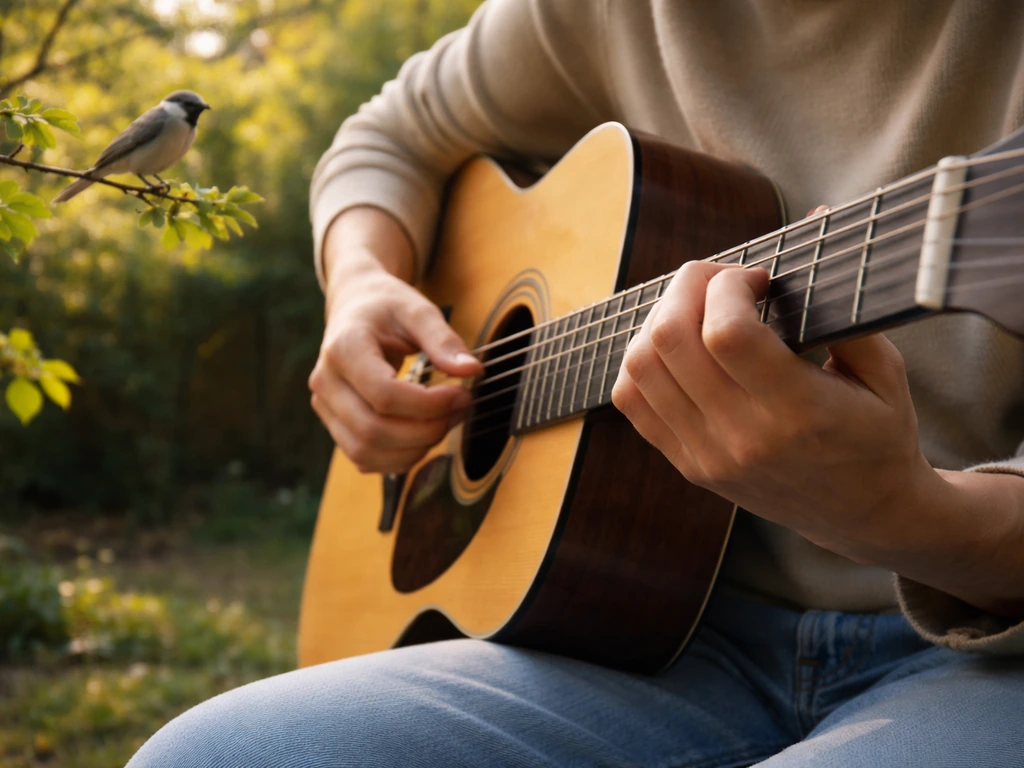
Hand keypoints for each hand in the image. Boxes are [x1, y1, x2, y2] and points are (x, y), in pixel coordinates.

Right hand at [308, 211, 481, 473]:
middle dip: (426, 430)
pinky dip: (399, 458)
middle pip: (373, 431)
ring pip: (366, 453)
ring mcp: (325, 407)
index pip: (384, 395)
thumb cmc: (386, 306)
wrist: (356, 306)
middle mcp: (326, 381)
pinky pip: (364, 459)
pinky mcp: (334, 424)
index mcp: (343, 348)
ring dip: (414, 449)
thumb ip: (444, 340)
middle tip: (460, 410)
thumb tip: (472, 371)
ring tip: (445, 423)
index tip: (462, 394)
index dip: (429, 404)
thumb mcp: (418, 310)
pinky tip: (424, 436)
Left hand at [611, 257, 935, 559]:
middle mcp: (742, 439)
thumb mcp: (884, 372)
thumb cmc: (879, 435)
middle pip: (670, 339)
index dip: (728, 284)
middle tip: (720, 280)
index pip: (726, 331)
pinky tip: (680, 348)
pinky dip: (643, 360)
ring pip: (639, 366)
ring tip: (699, 311)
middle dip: (688, 286)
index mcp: (798, 414)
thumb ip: (843, 300)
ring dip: (660, 319)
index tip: (755, 277)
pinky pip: (630, 399)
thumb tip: (817, 216)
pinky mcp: (686, 465)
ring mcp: (705, 456)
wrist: (864, 516)